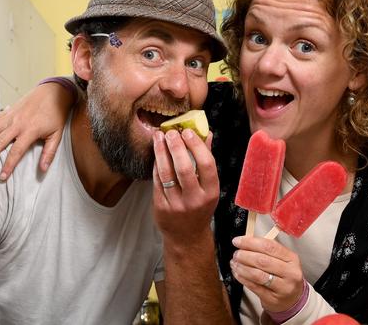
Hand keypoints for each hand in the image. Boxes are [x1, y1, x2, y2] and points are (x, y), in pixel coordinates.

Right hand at [0, 82, 74, 179]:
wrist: (53, 92)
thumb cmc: (55, 114)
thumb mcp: (57, 135)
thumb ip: (49, 152)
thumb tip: (43, 169)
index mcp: (30, 130)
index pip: (16, 151)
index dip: (9, 165)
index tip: (2, 176)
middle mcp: (17, 123)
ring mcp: (10, 116)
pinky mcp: (8, 111)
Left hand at [152, 129, 218, 245]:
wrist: (186, 236)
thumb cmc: (199, 207)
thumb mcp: (209, 188)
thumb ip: (207, 160)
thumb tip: (207, 134)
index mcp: (211, 192)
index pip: (207, 165)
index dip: (197, 146)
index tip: (188, 132)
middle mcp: (195, 200)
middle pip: (184, 168)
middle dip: (176, 147)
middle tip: (170, 132)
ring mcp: (177, 205)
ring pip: (167, 173)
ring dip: (161, 152)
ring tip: (159, 138)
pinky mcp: (162, 207)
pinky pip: (157, 182)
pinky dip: (156, 165)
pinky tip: (156, 154)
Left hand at [230, 236, 304, 312]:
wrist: (293, 299)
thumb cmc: (285, 276)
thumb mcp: (283, 260)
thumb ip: (267, 250)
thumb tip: (246, 241)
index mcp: (292, 259)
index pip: (269, 246)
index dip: (251, 242)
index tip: (238, 241)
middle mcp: (289, 273)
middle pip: (262, 260)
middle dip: (245, 255)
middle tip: (236, 254)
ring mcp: (282, 287)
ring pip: (257, 274)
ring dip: (242, 267)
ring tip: (234, 263)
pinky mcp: (272, 298)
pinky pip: (254, 286)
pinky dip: (242, 278)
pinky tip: (238, 273)